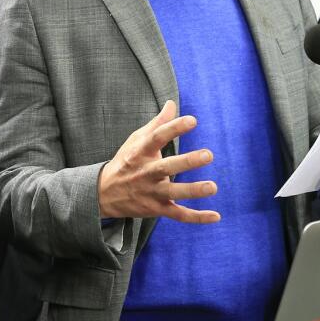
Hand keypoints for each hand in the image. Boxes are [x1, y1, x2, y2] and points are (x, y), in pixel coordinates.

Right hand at [98, 100, 219, 222]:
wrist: (103, 194)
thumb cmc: (125, 162)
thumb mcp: (136, 140)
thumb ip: (157, 124)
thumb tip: (172, 103)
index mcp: (140, 152)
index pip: (157, 138)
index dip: (174, 128)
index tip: (192, 120)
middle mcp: (145, 173)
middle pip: (166, 167)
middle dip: (187, 162)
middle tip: (208, 155)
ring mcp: (151, 193)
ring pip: (173, 192)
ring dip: (193, 190)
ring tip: (213, 187)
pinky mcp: (156, 209)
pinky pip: (178, 214)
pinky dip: (196, 217)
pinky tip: (216, 216)